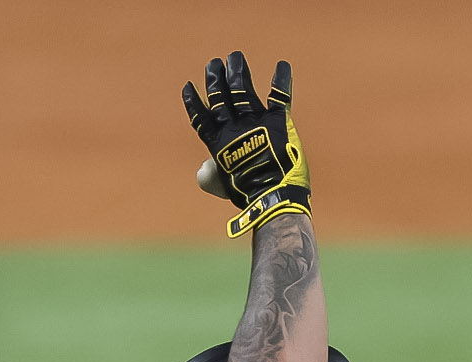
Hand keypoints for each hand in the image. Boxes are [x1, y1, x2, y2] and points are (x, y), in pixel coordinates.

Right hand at [181, 52, 309, 237]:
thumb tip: (203, 169)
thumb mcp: (222, 187)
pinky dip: (281, 79)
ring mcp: (255, 121)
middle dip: (215, 79)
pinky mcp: (277, 121)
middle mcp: (234, 126)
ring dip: (238, 71)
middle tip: (214, 64)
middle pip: (220, 96)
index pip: (201, 118)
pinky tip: (283, 65)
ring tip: (235, 57)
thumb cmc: (246, 195)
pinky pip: (279, 95)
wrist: (270, 195)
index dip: (194, 103)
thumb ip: (210, 177)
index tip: (188, 87)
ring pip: (242, 88)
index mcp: (217, 142)